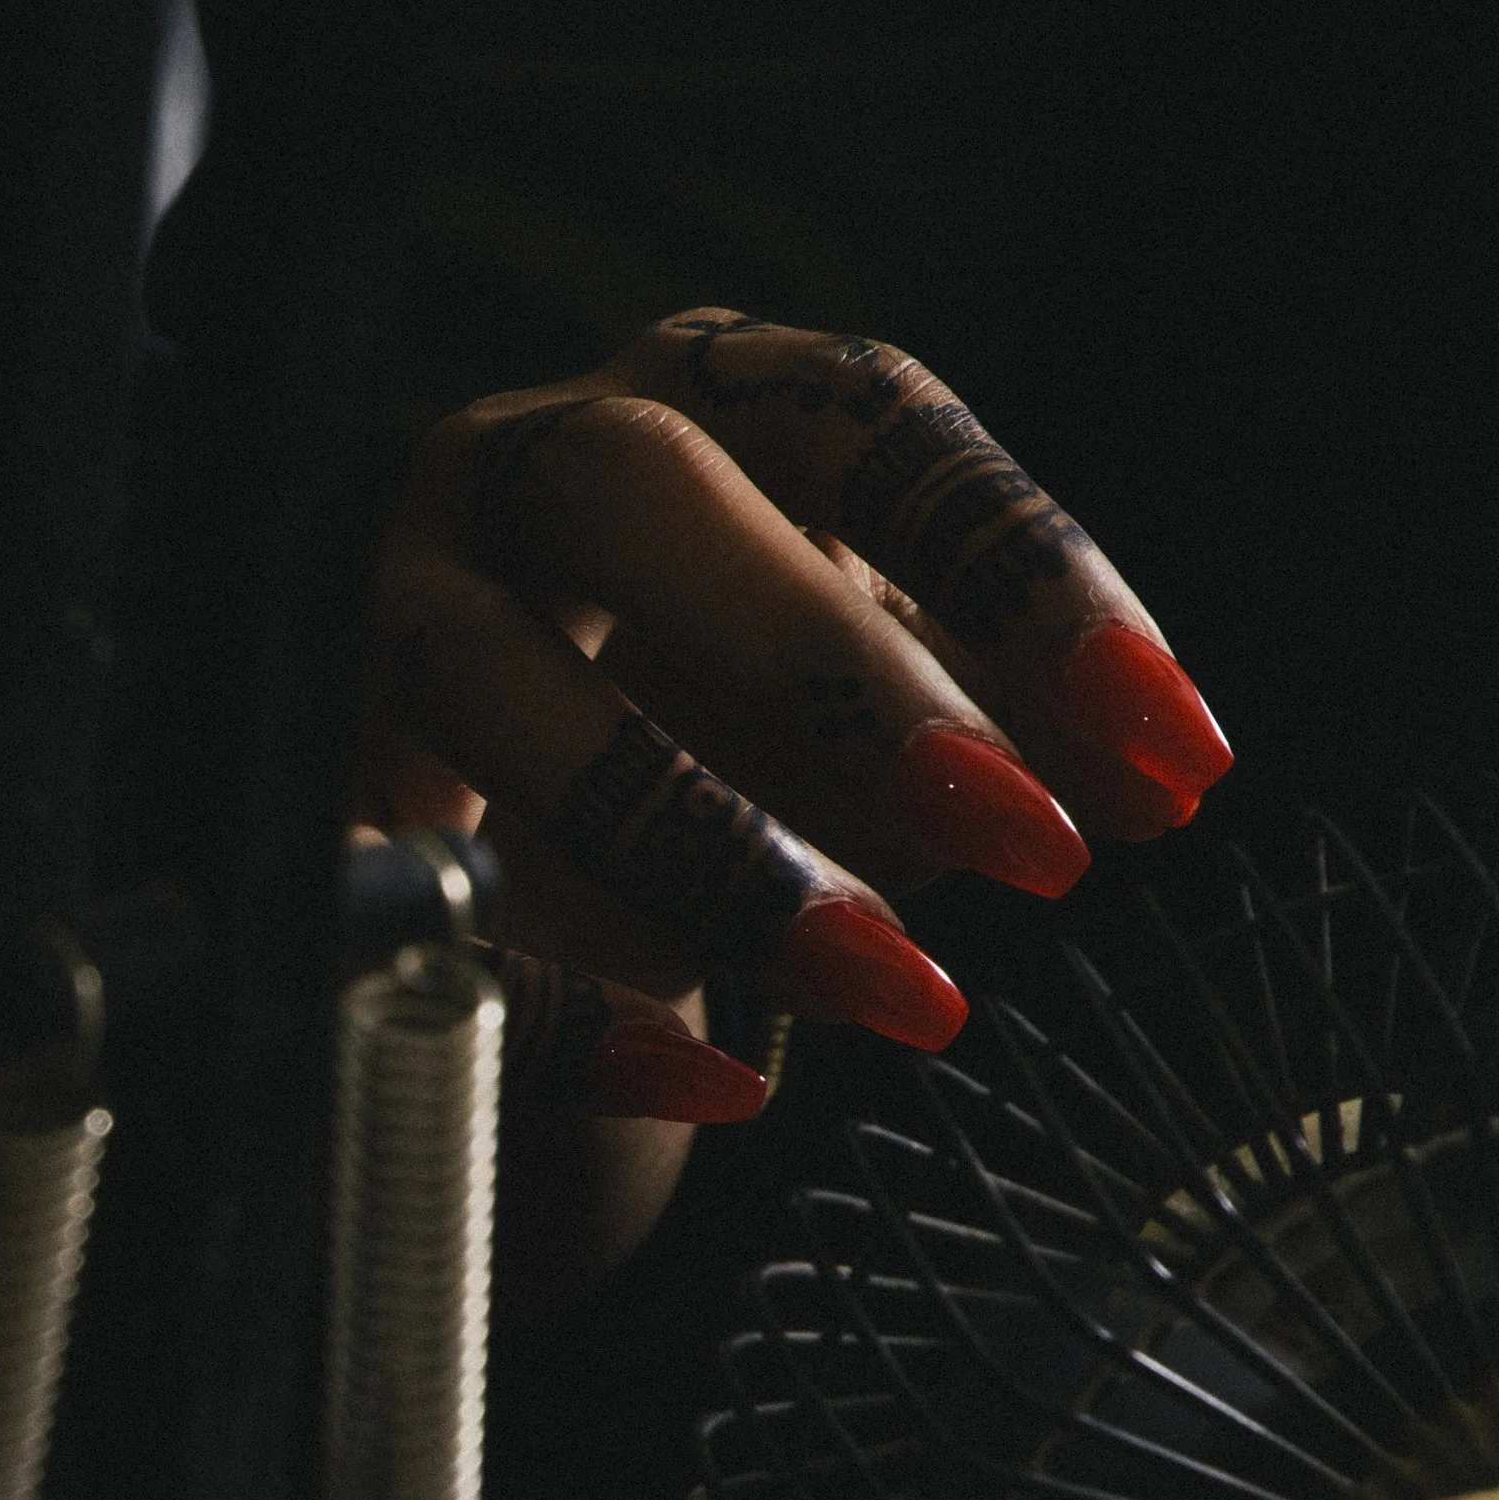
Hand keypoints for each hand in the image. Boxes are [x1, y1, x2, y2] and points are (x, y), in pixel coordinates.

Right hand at [354, 310, 1230, 1289]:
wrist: (496, 850)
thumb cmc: (716, 738)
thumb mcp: (867, 719)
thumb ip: (984, 721)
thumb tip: (1144, 778)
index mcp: (694, 409)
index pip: (863, 420)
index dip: (1024, 576)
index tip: (1173, 754)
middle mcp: (522, 471)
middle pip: (639, 496)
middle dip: (839, 672)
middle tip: (1031, 850)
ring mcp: (392, 622)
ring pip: (493, 683)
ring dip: (703, 843)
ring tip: (898, 992)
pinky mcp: (324, 799)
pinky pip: (412, 896)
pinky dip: (567, 1009)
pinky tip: (715, 1090)